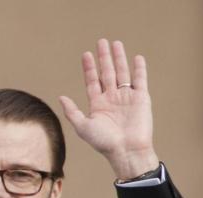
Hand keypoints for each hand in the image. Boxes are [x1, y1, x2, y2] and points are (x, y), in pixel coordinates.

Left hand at [59, 39, 159, 179]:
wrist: (126, 150)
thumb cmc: (103, 142)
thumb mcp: (83, 127)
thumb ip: (72, 111)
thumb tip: (61, 97)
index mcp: (98, 105)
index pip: (92, 81)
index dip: (89, 68)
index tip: (86, 54)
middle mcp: (112, 99)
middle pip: (107, 73)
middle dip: (104, 58)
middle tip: (101, 42)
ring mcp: (126, 98)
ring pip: (122, 73)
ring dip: (119, 58)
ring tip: (115, 43)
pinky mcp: (141, 99)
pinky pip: (140, 80)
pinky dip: (139, 69)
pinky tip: (136, 57)